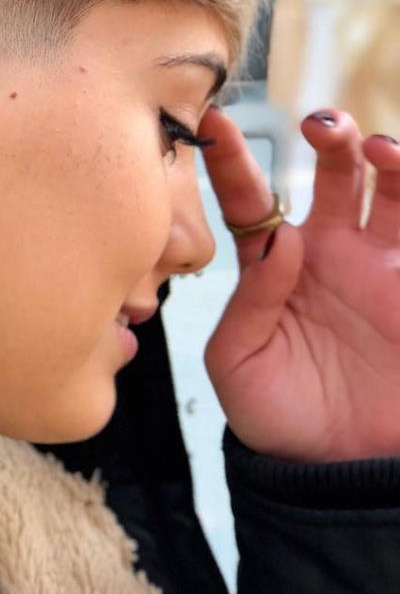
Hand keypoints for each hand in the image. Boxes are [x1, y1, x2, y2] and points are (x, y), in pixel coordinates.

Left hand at [200, 106, 399, 463]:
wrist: (335, 472)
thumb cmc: (275, 416)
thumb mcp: (238, 361)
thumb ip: (250, 300)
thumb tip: (279, 239)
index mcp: (275, 266)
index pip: (250, 200)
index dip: (231, 160)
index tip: (212, 121)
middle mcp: (331, 254)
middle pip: (333, 175)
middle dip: (332, 138)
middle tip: (321, 125)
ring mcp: (382, 268)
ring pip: (391, 191)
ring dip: (387, 157)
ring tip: (374, 150)